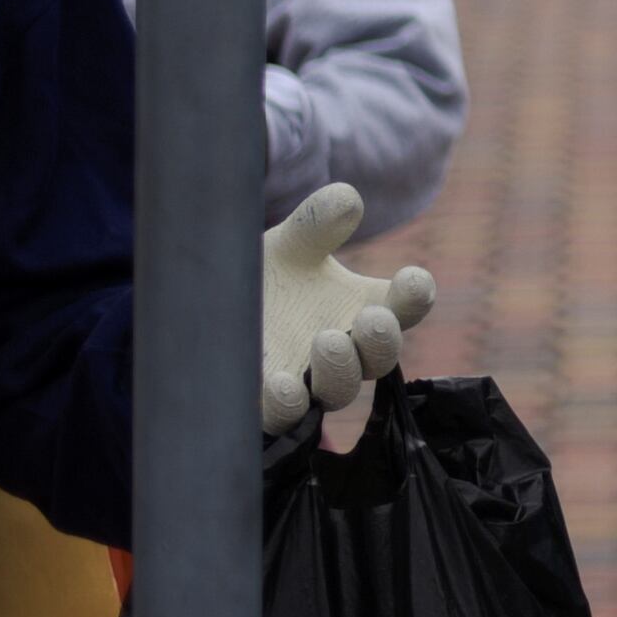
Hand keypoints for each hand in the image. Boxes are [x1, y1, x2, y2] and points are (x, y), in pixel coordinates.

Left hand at [259, 182, 435, 433]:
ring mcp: (309, 381)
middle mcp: (345, 348)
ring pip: (342, 389)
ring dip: (342, 369)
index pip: (406, 305)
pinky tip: (282, 383)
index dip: (415, 296)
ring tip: (326, 340)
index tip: (411, 278)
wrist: (201, 315)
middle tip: (371, 319)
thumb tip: (346, 200)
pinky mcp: (268, 406)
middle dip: (383, 340)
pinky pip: (289, 417)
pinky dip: (290, 404)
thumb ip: (318, 221)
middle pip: (382, 355)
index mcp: (363, 306)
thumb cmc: (264, 278)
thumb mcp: (290, 243)